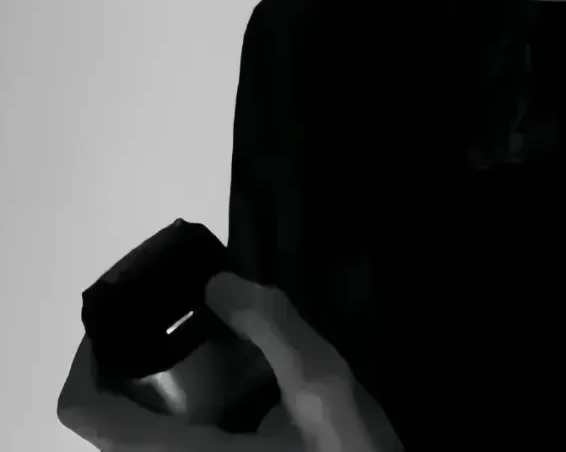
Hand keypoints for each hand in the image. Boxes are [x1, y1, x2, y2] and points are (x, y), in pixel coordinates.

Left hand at [56, 271, 402, 451]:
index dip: (86, 359)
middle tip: (196, 325)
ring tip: (230, 356)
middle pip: (112, 423)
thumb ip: (272, 327)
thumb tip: (216, 286)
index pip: (85, 412)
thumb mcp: (325, 388)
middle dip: (146, 365)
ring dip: (171, 392)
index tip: (123, 314)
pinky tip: (249, 400)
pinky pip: (175, 448)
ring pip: (143, 438)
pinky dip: (195, 416)